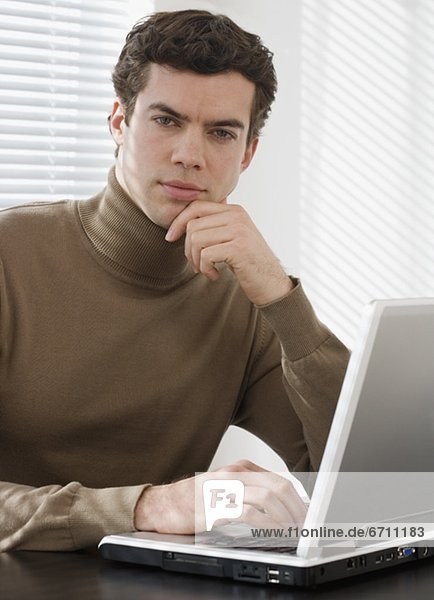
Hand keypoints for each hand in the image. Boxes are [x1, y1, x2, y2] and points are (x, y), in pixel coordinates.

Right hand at [134, 459, 306, 533]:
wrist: (161, 505)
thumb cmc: (195, 500)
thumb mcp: (227, 488)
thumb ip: (251, 491)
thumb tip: (285, 508)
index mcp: (241, 469)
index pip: (280, 480)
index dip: (299, 500)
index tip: (309, 517)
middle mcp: (234, 474)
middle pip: (279, 486)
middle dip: (298, 510)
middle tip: (306, 528)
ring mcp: (225, 489)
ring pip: (268, 497)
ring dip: (286, 518)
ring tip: (293, 533)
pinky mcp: (215, 507)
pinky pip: (249, 513)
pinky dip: (267, 524)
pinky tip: (273, 534)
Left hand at [165, 201, 293, 304]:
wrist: (272, 284)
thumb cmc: (248, 264)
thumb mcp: (231, 239)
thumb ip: (214, 226)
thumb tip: (184, 218)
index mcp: (234, 211)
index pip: (196, 206)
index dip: (178, 221)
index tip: (170, 238)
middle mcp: (237, 216)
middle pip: (193, 225)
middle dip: (188, 249)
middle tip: (197, 265)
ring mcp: (239, 231)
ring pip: (196, 239)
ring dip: (196, 260)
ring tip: (206, 270)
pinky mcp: (239, 248)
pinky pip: (206, 255)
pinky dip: (205, 269)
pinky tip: (215, 275)